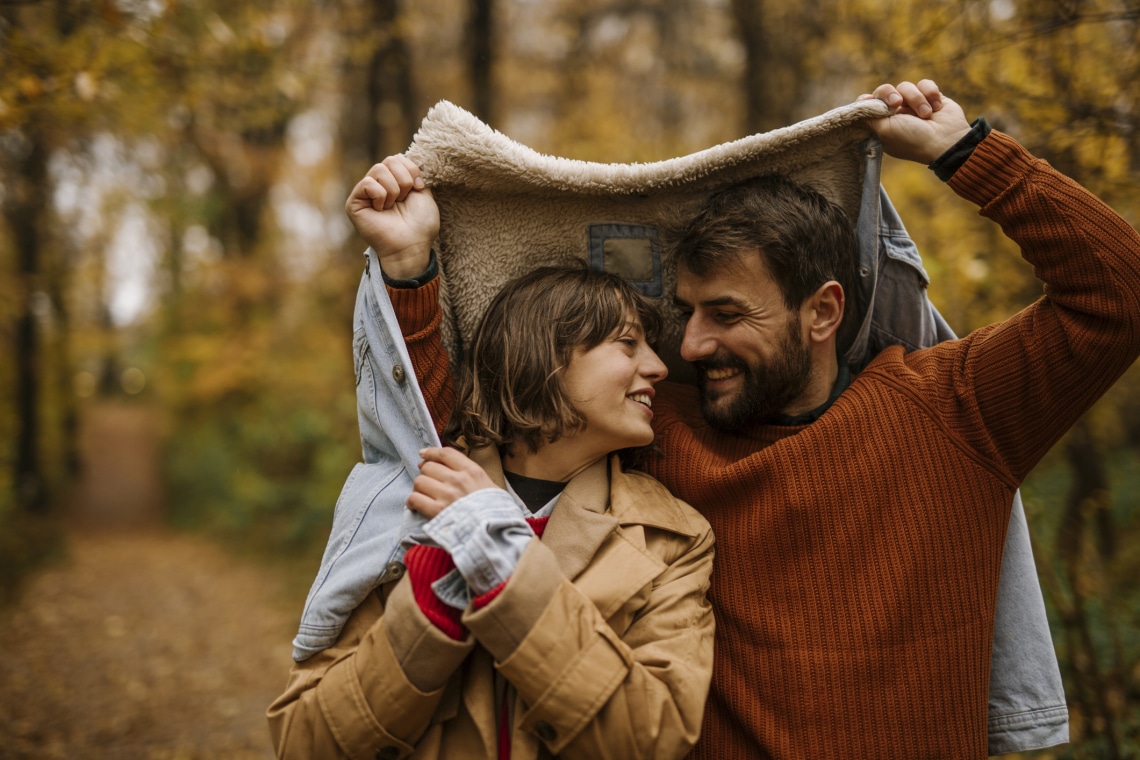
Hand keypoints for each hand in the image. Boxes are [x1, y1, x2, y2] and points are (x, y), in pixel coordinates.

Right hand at [345, 155, 440, 278]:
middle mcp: (378, 185)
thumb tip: (403, 156)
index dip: (412, 170)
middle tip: (404, 200)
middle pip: (389, 160)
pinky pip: (368, 183)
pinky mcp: (354, 202)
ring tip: (392, 207)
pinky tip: (381, 210)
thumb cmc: (420, 225)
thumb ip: (413, 173)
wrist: (411, 246)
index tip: (419, 188)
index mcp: (394, 182)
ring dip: (394, 190)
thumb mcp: (423, 193)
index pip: (398, 157)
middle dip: (404, 180)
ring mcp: (365, 193)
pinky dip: (380, 196)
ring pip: (379, 169)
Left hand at [407, 447, 498, 518]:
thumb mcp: (490, 486)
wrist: (494, 531)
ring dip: (419, 488)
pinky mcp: (436, 511)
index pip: (445, 454)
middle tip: (427, 480)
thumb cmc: (495, 511)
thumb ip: (473, 476)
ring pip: (419, 481)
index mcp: (472, 471)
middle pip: (429, 467)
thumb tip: (454, 470)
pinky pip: (414, 498)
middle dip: (425, 473)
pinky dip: (412, 501)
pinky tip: (416, 505)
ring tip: (424, 494)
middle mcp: (457, 479)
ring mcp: (446, 494)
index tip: (423, 454)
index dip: (431, 452)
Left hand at [857, 79, 970, 163]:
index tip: (870, 101)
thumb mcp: (884, 131)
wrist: (946, 140)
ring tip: (926, 114)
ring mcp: (913, 105)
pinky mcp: (930, 96)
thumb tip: (857, 107)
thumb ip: (867, 117)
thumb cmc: (913, 139)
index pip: (868, 104)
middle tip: (897, 103)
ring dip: (916, 99)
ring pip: (906, 86)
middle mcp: (896, 114)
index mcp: (883, 124)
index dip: (868, 100)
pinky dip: (931, 93)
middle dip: (890, 94)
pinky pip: (925, 84)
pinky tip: (937, 107)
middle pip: (884, 91)